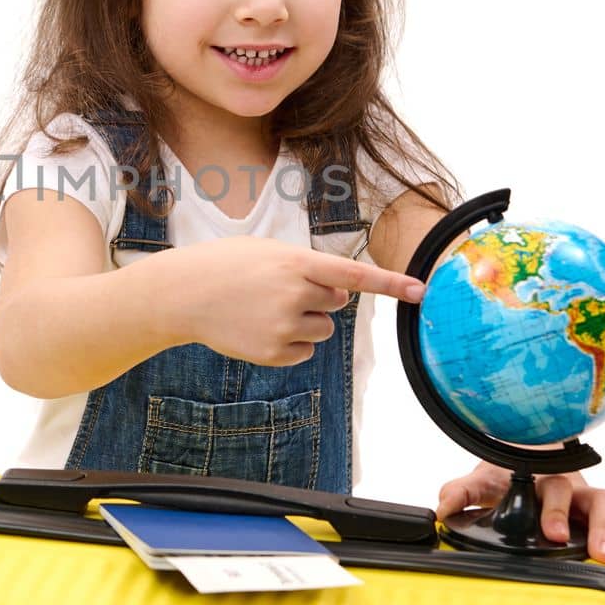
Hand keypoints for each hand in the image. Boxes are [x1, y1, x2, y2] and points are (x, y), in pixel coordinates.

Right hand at [162, 236, 424, 367]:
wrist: (183, 293)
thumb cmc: (227, 265)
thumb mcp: (268, 252)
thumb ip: (308, 268)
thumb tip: (341, 295)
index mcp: (296, 262)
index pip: (356, 275)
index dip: (391, 283)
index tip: (421, 291)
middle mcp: (295, 294)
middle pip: (337, 303)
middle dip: (319, 297)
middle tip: (278, 289)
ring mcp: (283, 326)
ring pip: (323, 330)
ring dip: (305, 321)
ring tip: (265, 309)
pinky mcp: (273, 352)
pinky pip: (305, 352)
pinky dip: (289, 343)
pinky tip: (260, 328)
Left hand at [435, 461, 604, 575]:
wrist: (527, 454)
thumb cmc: (505, 472)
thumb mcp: (478, 480)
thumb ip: (458, 492)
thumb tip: (440, 510)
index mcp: (543, 477)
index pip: (551, 489)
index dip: (553, 510)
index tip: (551, 534)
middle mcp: (573, 487)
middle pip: (594, 500)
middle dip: (596, 528)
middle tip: (597, 554)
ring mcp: (590, 501)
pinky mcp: (602, 517)